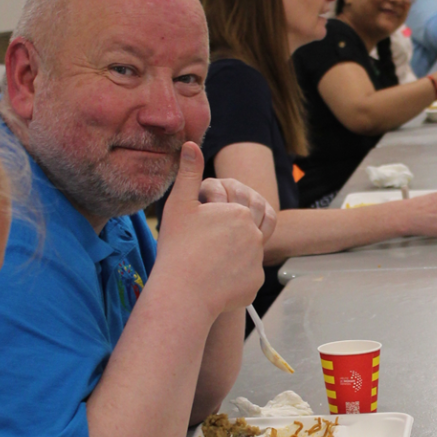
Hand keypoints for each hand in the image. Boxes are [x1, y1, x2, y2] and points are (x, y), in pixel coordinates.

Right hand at [154, 142, 265, 318]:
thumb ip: (190, 174)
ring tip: (211, 257)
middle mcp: (255, 235)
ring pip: (249, 250)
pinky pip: (247, 274)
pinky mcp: (255, 284)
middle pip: (247, 225)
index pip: (236, 203)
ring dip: (236, 250)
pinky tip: (214, 277)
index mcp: (240, 213)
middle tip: (207, 241)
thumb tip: (191, 143)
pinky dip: (234, 274)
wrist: (183, 293)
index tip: (201, 224)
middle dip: (232, 229)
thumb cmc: (178, 247)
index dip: (217, 210)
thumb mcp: (180, 205)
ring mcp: (257, 261)